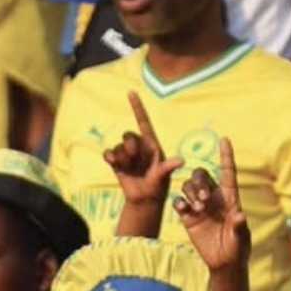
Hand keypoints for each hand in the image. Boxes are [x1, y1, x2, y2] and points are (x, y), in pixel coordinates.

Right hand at [104, 92, 183, 213]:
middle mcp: (139, 146)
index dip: (137, 106)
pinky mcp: (117, 162)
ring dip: (122, 157)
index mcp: (152, 144)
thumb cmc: (158, 186)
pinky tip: (113, 163)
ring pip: (118, 146)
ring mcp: (127, 154)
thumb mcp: (163, 177)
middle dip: (130, 146)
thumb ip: (168, 167)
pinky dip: (110, 157)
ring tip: (129, 168)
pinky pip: (109, 153)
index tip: (131, 91)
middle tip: (135, 158)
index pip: (143, 121)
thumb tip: (181, 161)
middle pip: (128, 135)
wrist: (144, 199)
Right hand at [175, 137, 250, 272]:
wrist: (223, 263)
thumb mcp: (241, 239)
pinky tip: (184, 211)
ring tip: (196, 209)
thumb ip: (239, 227)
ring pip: (188, 186)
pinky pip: (179, 202)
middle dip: (200, 183)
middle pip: (203, 176)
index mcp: (230, 199)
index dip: (226, 156)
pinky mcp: (188, 217)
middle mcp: (214, 199)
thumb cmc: (238, 249)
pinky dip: (179, 202)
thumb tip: (240, 215)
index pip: (228, 173)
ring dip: (190, 193)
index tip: (224, 140)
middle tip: (203, 201)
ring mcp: (200, 207)